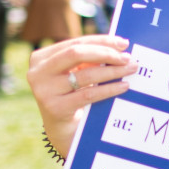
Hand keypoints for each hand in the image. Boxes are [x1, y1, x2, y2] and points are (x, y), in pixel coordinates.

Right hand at [27, 35, 137, 155]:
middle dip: (106, 53)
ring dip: (112, 71)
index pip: (76, 43)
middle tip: (127, 58)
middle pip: (76, 54)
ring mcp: (44, 91)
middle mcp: (37, 72)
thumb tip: (120, 45)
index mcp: (41, 58)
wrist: (61, 127)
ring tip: (130, 69)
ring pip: (85, 75)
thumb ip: (89, 58)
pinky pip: (89, 94)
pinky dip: (109, 88)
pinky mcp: (55, 108)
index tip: (123, 43)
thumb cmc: (72, 93)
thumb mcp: (75, 72)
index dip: (101, 41)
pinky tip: (124, 86)